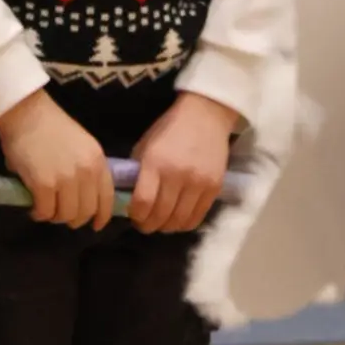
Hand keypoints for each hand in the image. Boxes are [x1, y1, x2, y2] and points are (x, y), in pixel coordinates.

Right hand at [0, 91, 113, 229]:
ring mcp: (66, 179)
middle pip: (86, 212)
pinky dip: (39, 214)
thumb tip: (78, 197)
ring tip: (44, 209)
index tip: (95, 225)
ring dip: (55, 217)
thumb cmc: (50, 127)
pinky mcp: (44, 185)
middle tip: (59, 214)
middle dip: (72, 219)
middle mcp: (86, 173)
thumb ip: (85, 170)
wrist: (26, 113)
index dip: (101, 216)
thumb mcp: (81, 146)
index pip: (107, 199)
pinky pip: (46, 212)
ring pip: (66, 215)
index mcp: (98, 162)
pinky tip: (33, 208)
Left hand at [129, 93, 236, 233]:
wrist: (206, 116)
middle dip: (149, 225)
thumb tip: (130, 199)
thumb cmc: (169, 130)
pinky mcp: (214, 188)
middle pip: (161, 215)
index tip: (133, 217)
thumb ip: (138, 173)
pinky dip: (185, 224)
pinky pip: (198, 217)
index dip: (136, 216)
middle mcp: (178, 176)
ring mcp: (198, 183)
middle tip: (145, 224)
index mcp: (155, 164)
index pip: (143, 202)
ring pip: (179, 220)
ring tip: (161, 224)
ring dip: (166, 227)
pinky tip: (178, 220)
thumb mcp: (145, 146)